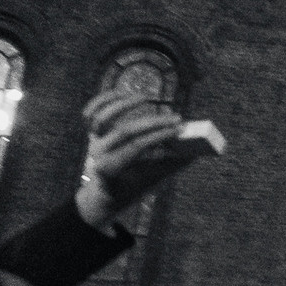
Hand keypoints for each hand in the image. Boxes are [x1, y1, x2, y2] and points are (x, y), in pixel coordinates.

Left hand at [74, 90, 191, 226]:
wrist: (104, 193)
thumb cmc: (131, 187)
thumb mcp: (151, 181)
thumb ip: (170, 165)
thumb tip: (195, 151)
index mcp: (111, 168)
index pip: (136, 147)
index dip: (158, 136)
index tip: (179, 129)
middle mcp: (99, 152)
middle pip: (125, 131)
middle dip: (154, 122)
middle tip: (177, 117)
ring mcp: (93, 141)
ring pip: (102, 118)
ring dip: (124, 105)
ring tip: (146, 97)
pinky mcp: (92, 133)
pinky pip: (90, 112)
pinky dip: (103, 100)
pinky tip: (122, 92)